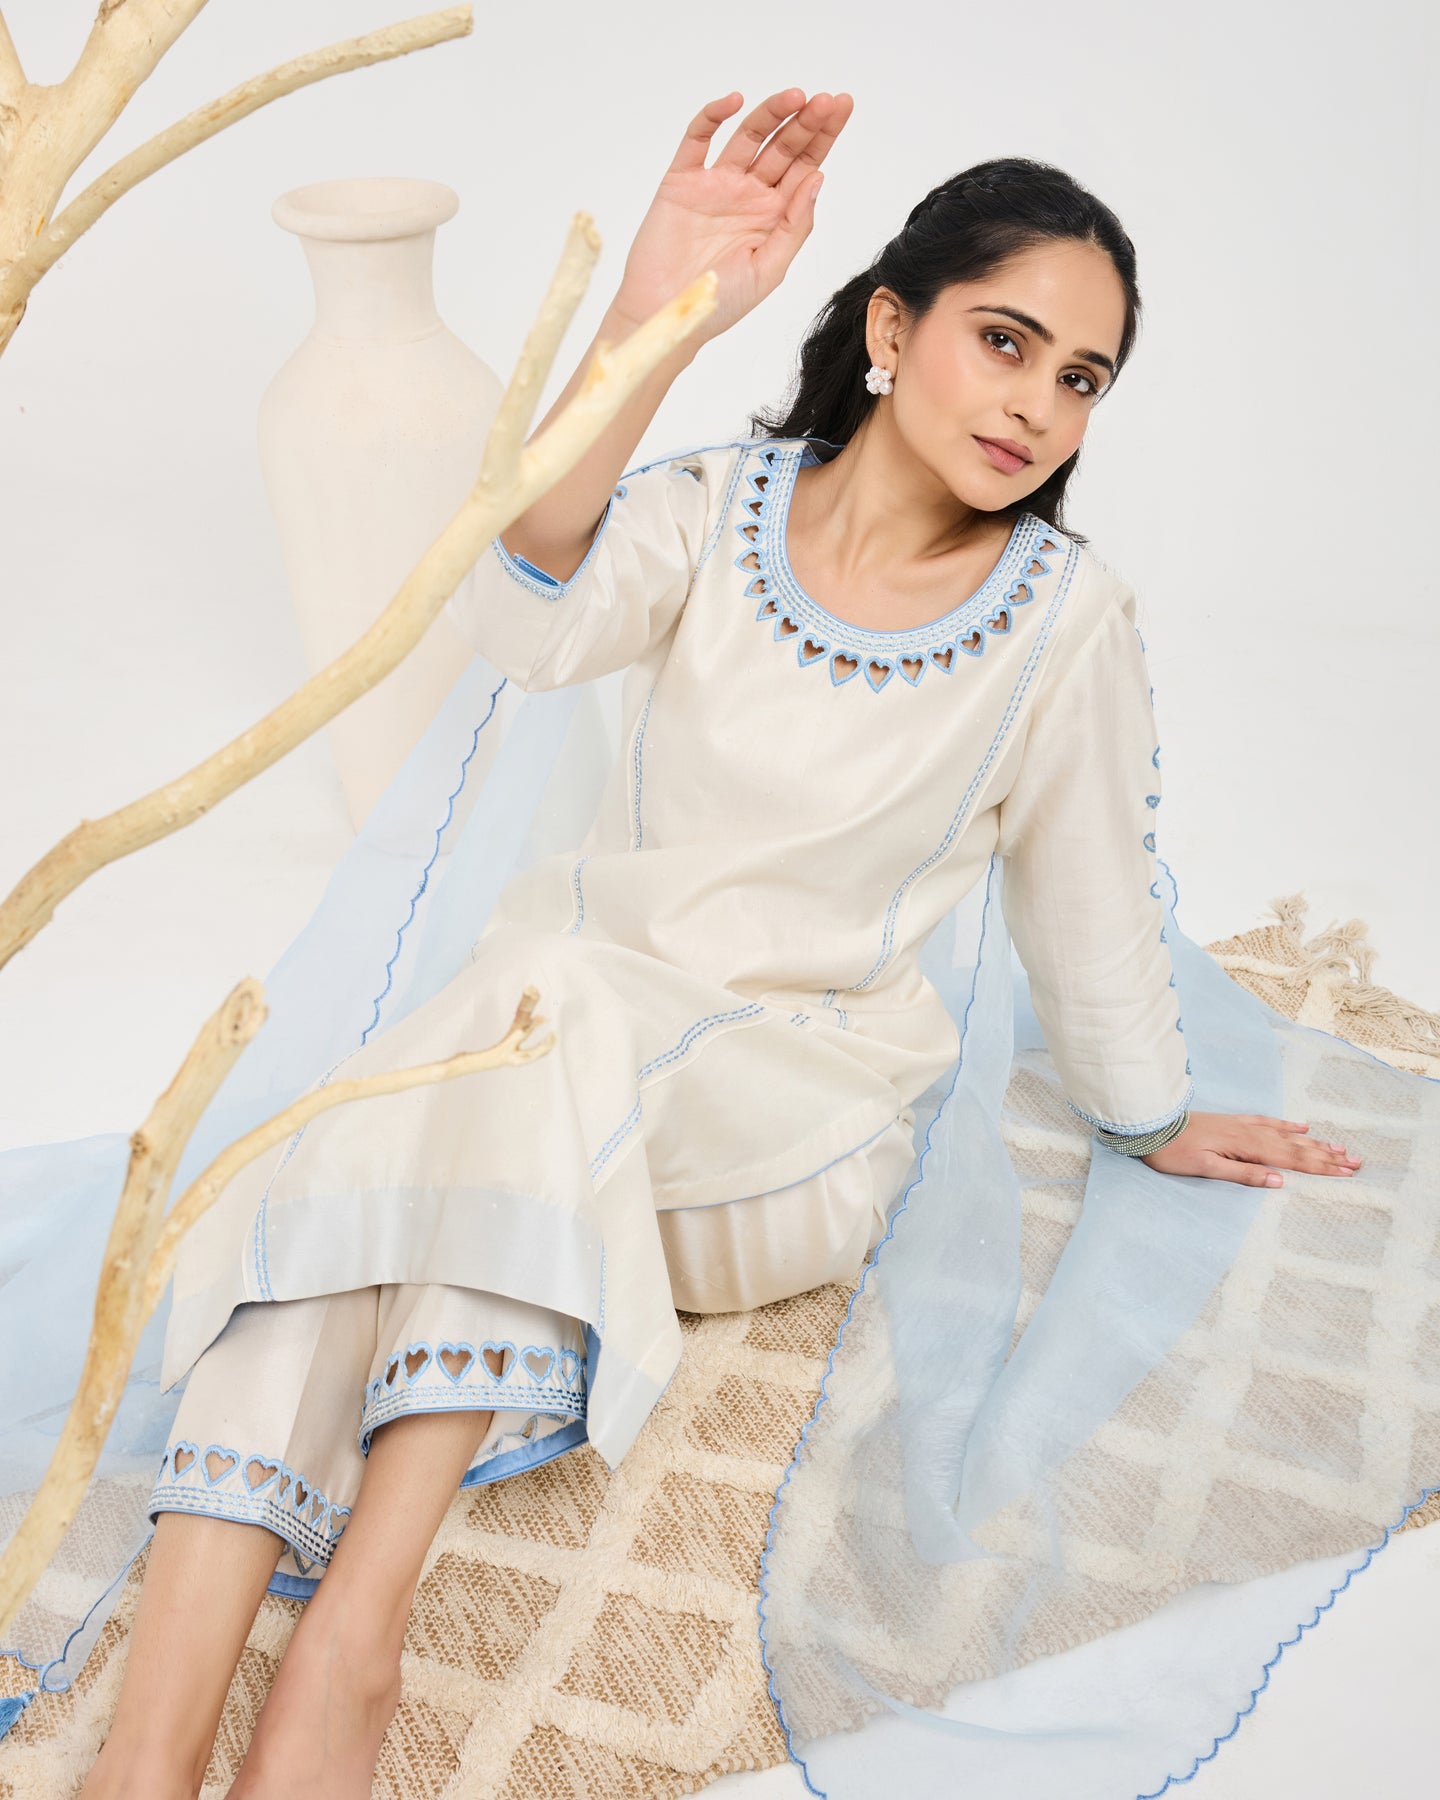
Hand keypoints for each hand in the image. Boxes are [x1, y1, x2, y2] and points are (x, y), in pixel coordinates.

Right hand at [614, 88, 852, 344]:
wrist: (667, 314)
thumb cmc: (720, 303)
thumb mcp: (769, 269)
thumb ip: (795, 225)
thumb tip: (818, 179)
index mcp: (773, 215)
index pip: (805, 166)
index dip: (823, 135)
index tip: (842, 105)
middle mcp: (748, 193)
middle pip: (783, 146)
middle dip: (806, 121)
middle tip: (825, 100)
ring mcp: (716, 184)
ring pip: (748, 136)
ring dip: (771, 113)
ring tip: (795, 97)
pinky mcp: (682, 181)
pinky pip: (697, 140)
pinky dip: (713, 117)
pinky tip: (733, 102)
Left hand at [1139, 1112, 1362, 1186]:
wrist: (1151, 1125)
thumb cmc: (1173, 1152)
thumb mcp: (1206, 1168)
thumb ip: (1243, 1174)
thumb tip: (1280, 1181)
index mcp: (1247, 1148)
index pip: (1292, 1160)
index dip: (1321, 1167)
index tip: (1347, 1173)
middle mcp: (1250, 1133)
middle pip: (1297, 1147)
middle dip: (1327, 1155)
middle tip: (1357, 1162)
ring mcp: (1243, 1125)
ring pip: (1287, 1135)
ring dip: (1314, 1142)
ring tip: (1340, 1147)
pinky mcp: (1234, 1122)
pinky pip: (1268, 1122)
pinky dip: (1288, 1125)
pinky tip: (1302, 1126)